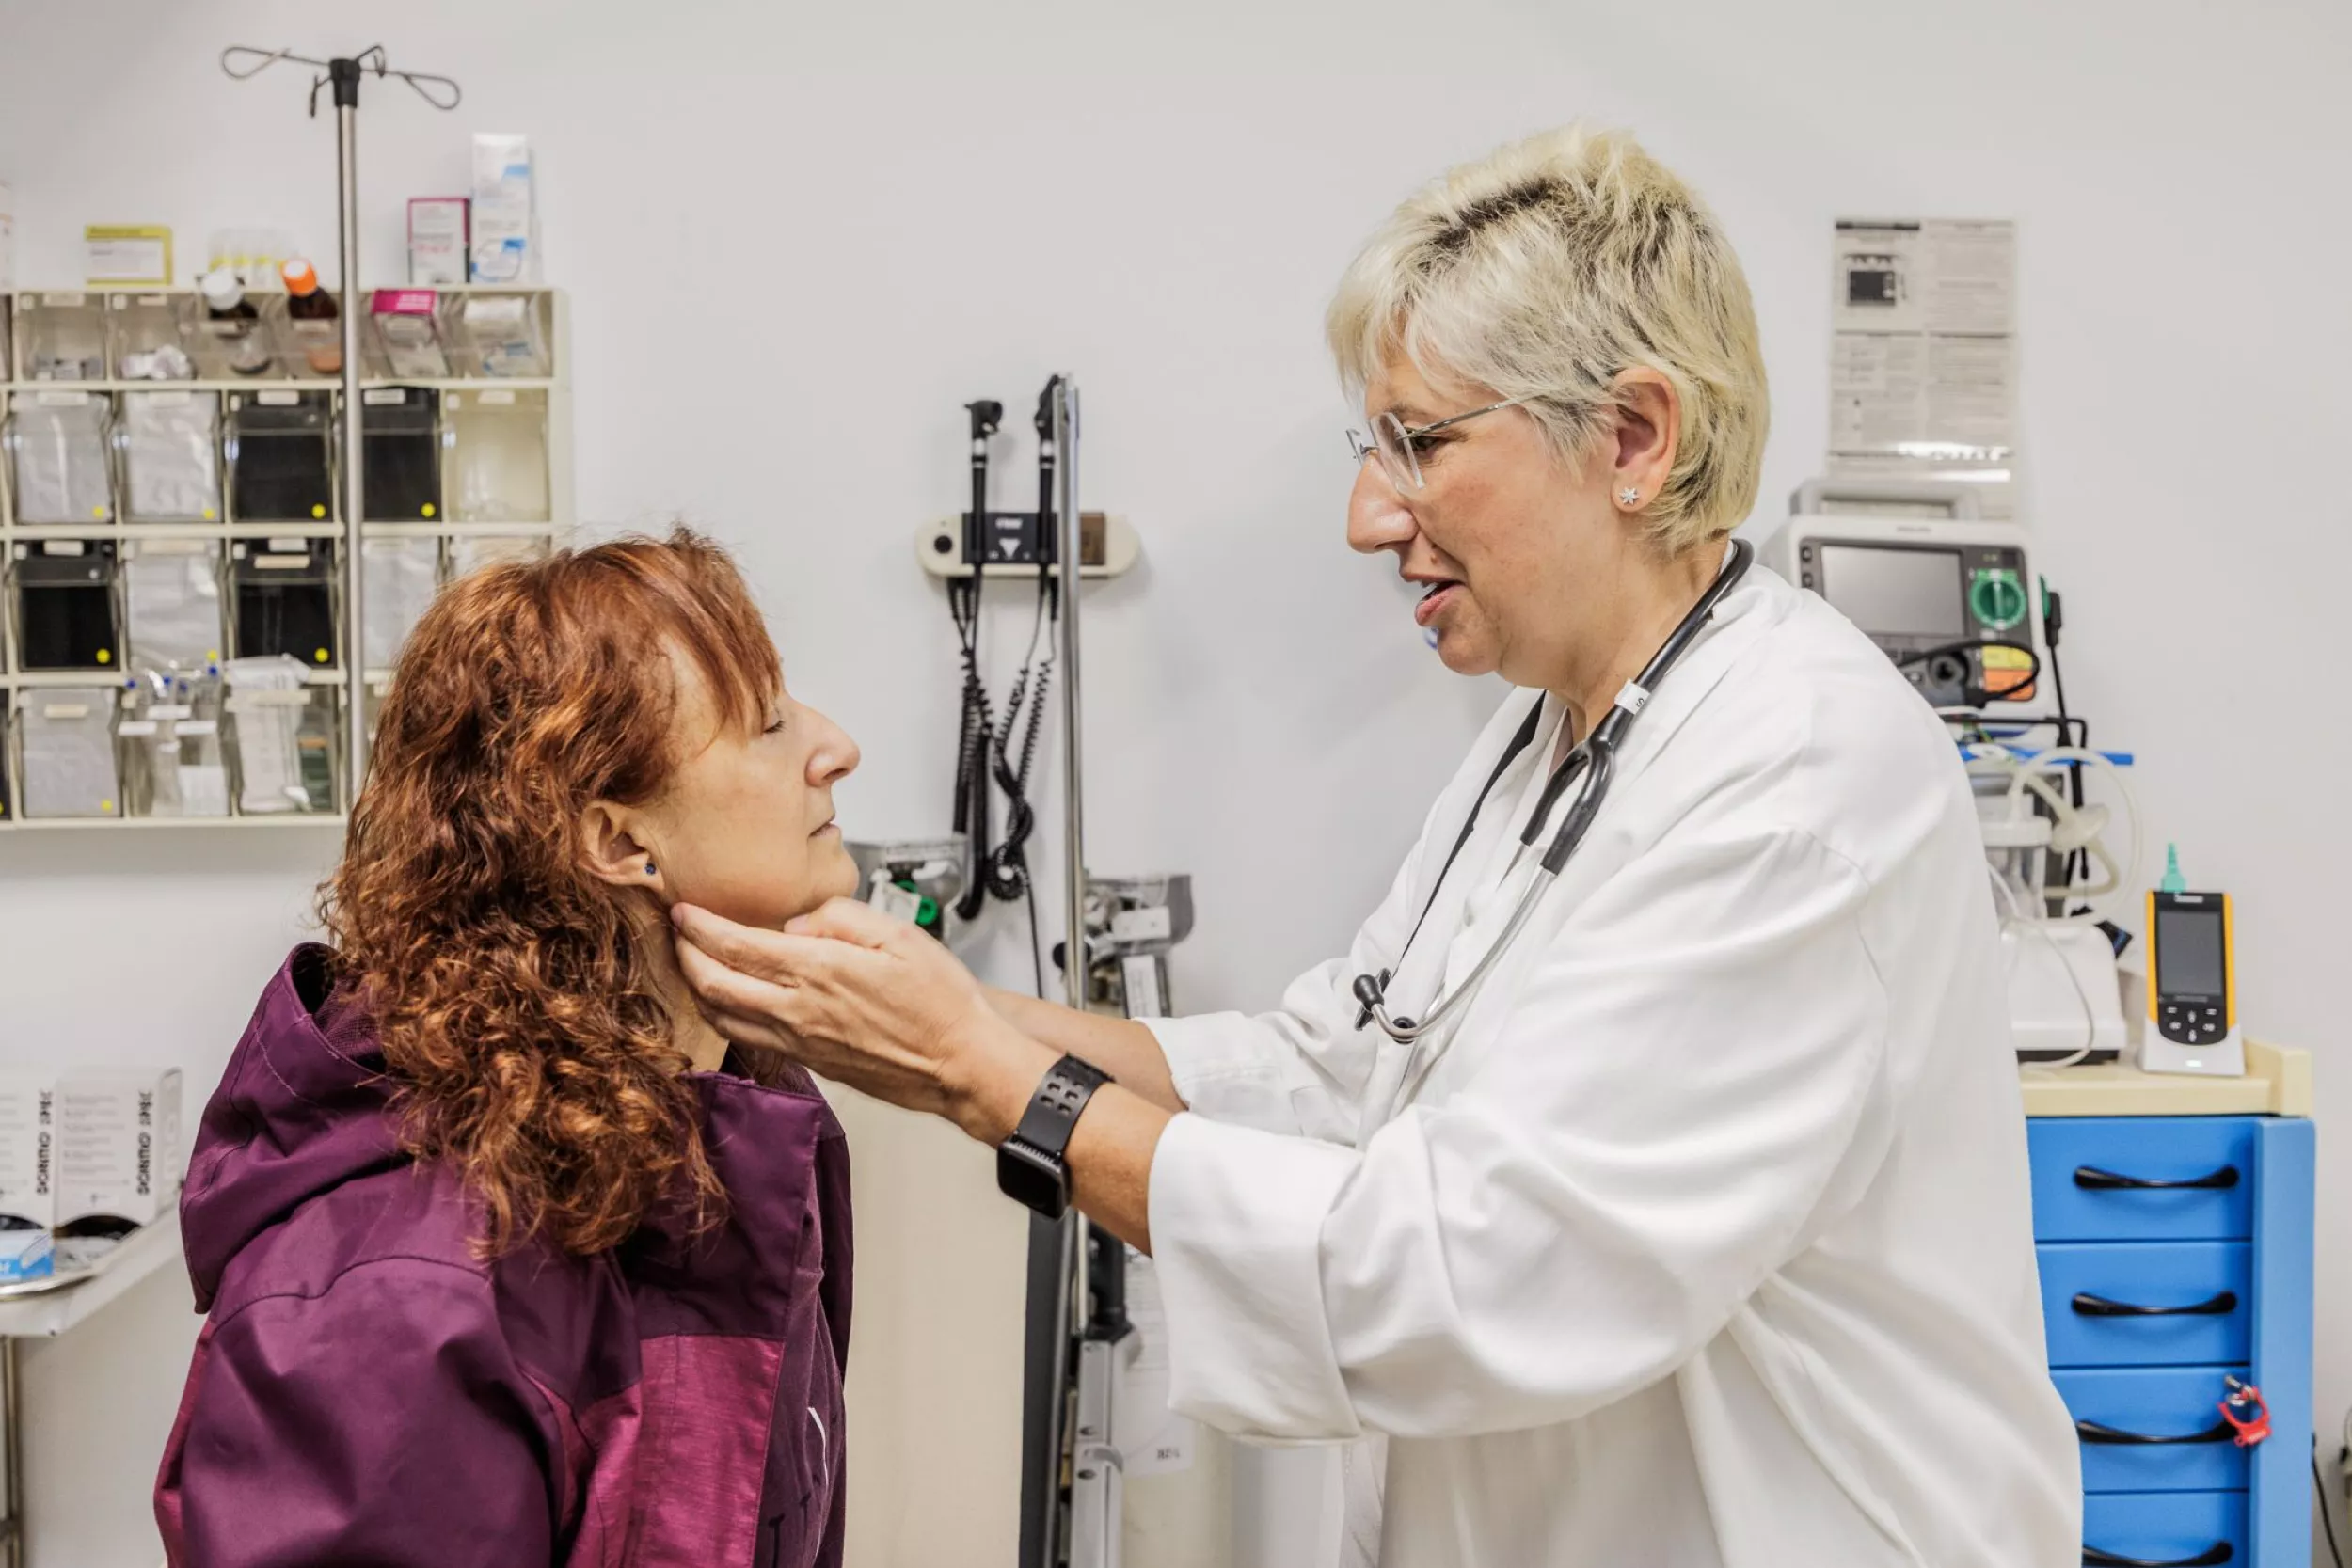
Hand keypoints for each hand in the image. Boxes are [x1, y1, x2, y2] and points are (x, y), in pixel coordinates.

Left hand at [671, 898, 1049, 1140]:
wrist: (960, 1064)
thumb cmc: (940, 1001)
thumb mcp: (900, 934)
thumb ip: (842, 917)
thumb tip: (801, 922)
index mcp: (818, 970)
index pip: (736, 945)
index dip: (700, 928)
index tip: (684, 911)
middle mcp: (798, 1010)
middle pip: (715, 984)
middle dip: (686, 957)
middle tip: (678, 936)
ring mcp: (800, 1042)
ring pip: (725, 1018)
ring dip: (699, 990)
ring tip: (694, 968)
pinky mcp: (810, 1063)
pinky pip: (750, 1040)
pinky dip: (727, 1017)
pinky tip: (732, 1004)